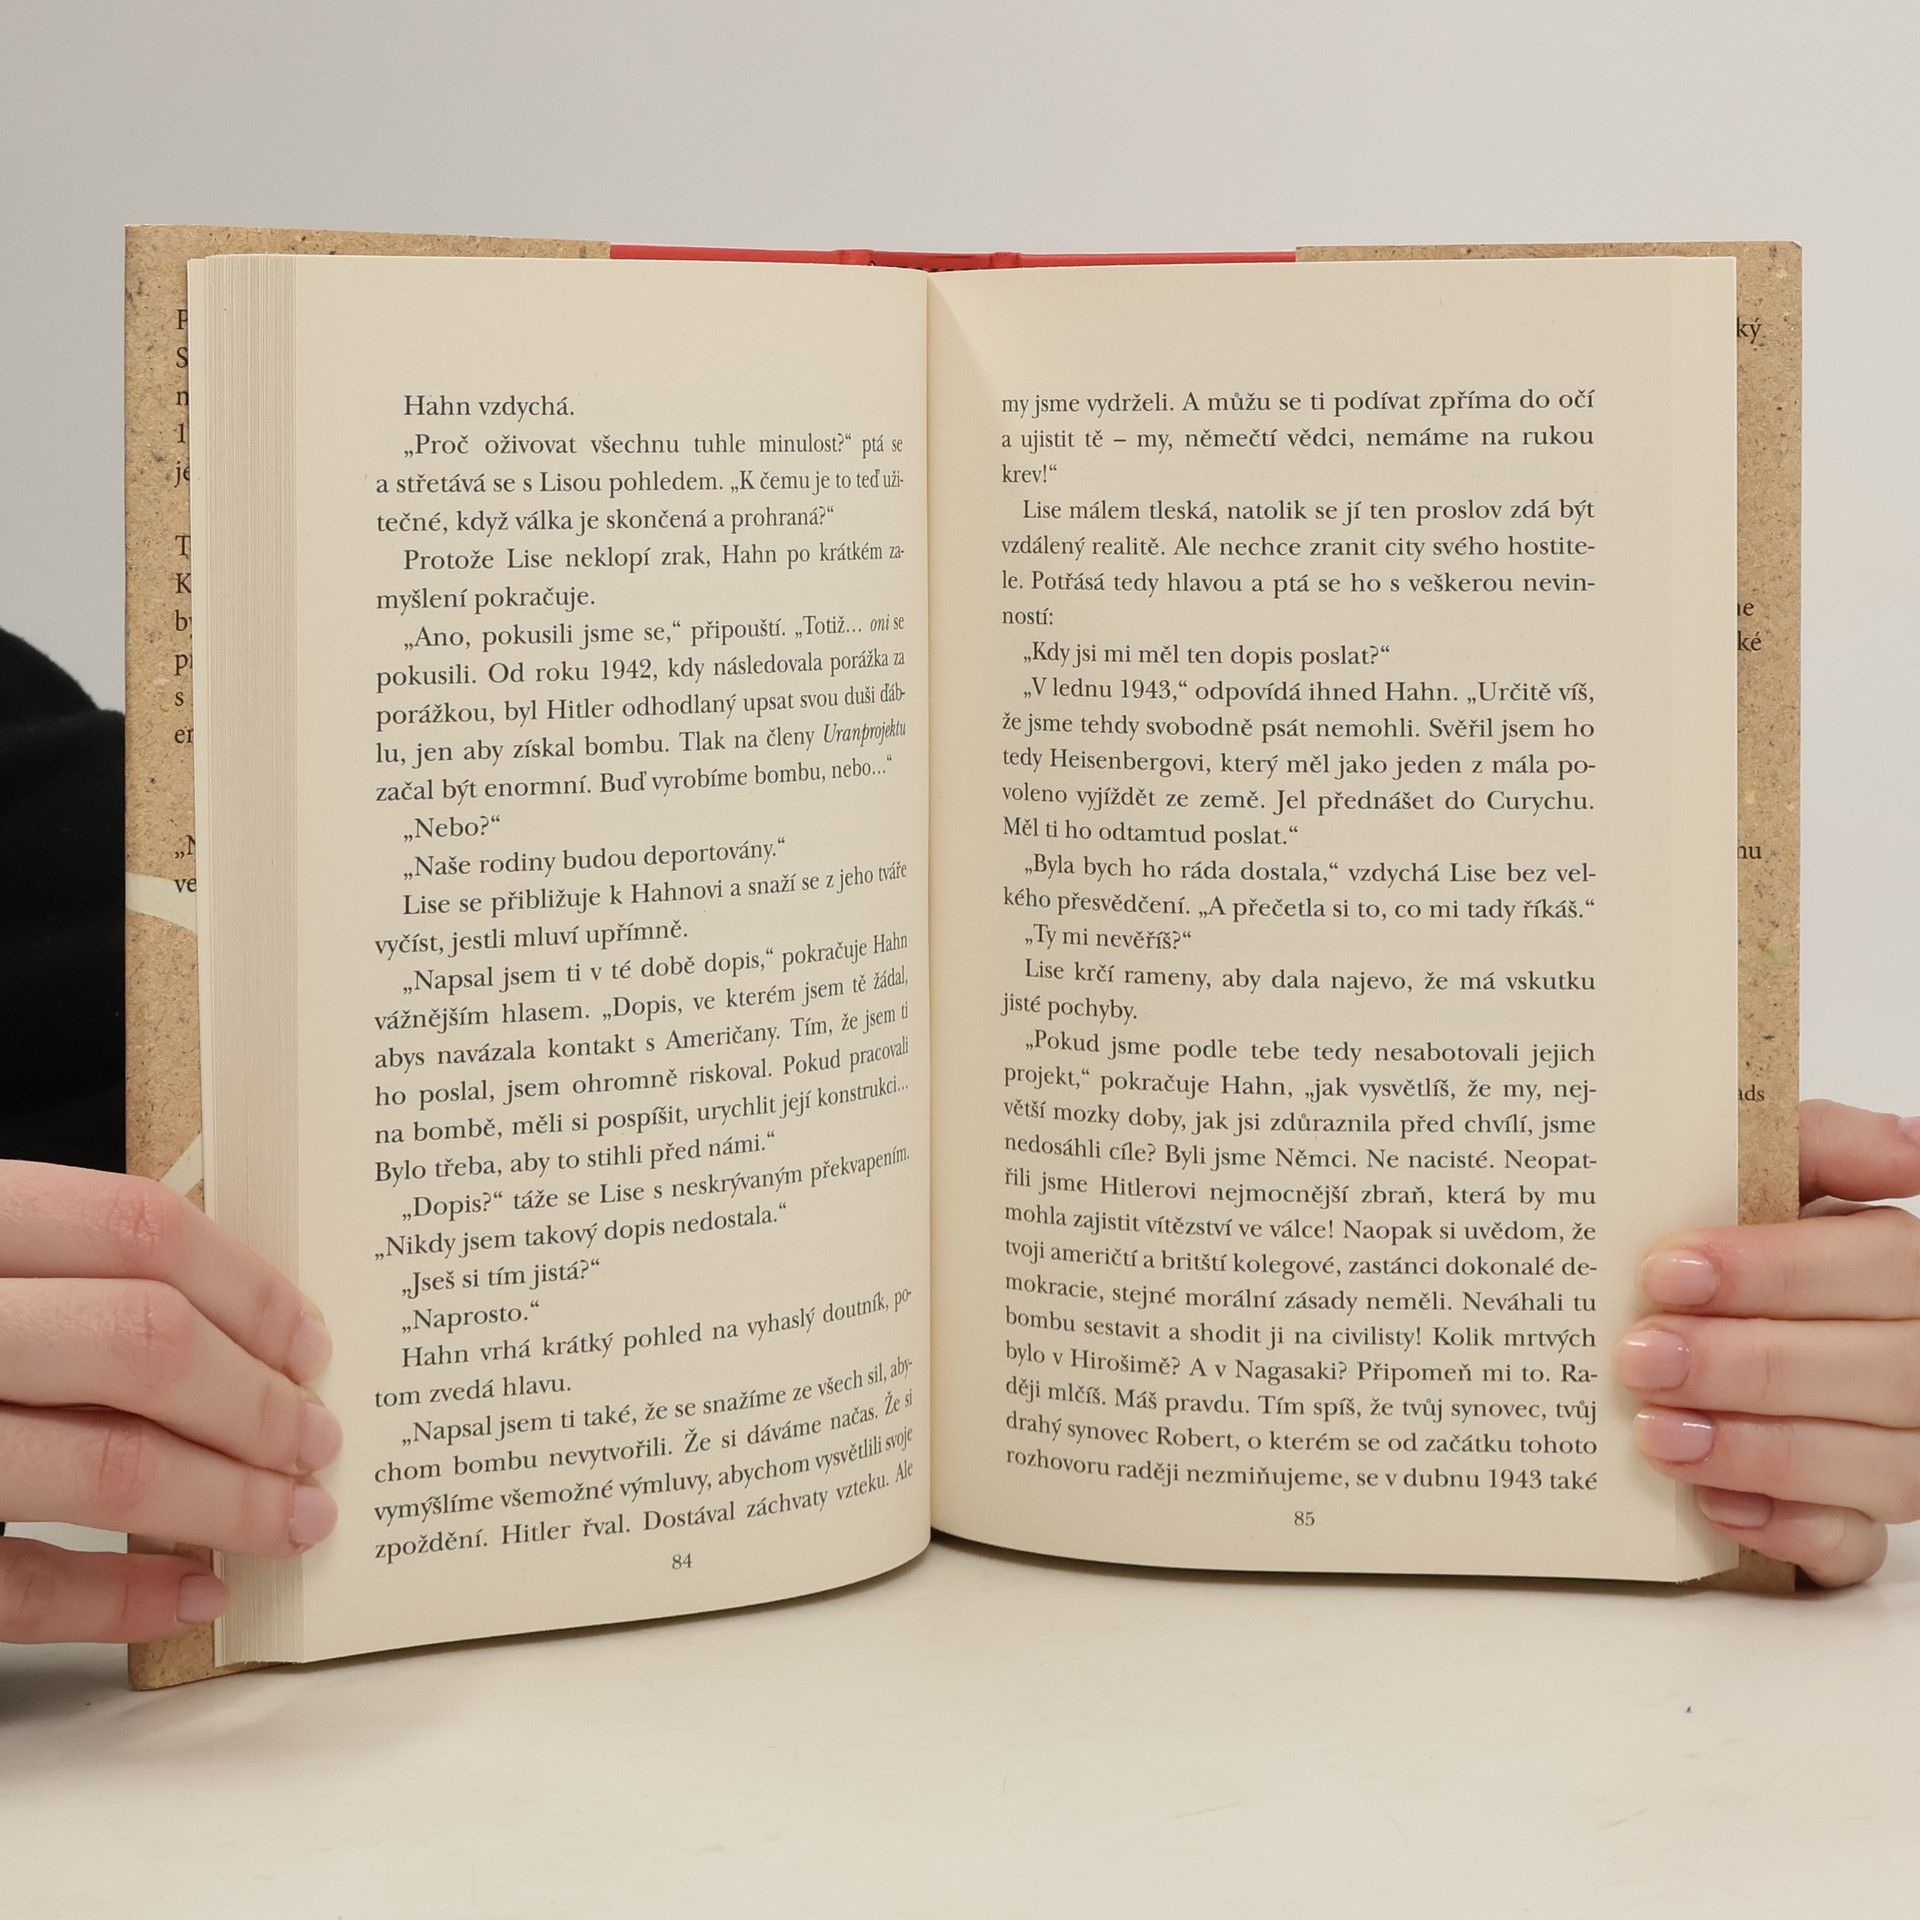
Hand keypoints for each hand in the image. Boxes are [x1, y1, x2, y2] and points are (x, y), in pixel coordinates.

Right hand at [0, 1159, 339, 1642]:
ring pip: (102, 1468)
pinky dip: (120, 1600)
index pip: (133, 1230)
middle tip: (320, 1441)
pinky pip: (15, 1588)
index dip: (246, 1286)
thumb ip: (49, 1268)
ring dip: (225, 1502)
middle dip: (257, 1403)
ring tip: (295, 1519)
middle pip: (141, 1346)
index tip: (311, 1342)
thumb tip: (228, 1319)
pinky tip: (193, 1594)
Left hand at [1618, 1099, 1919, 1586]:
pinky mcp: (1857, 1522)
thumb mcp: (1768, 1172)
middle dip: (1751, 1365)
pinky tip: (1714, 1505)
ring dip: (1761, 1451)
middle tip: (1642, 1355)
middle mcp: (1919, 1360)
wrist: (1689, 1312)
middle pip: (1885, 1373)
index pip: (1885, 1265)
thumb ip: (1821, 1143)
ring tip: (1657, 1432)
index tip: (1670, 1270)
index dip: (1781, 1271)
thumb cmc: (1735, 1238)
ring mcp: (1902, 1448)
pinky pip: (1854, 1548)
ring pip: (1882, 1468)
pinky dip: (1787, 1529)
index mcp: (1901, 1268)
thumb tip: (1908, 1146)